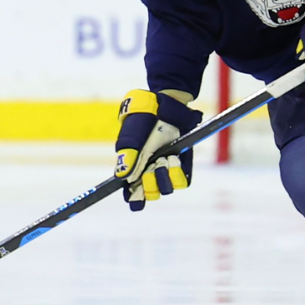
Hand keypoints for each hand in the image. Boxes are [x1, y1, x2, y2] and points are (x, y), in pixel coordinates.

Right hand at [114, 89, 202, 210]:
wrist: (167, 103)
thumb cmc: (145, 116)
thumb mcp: (132, 133)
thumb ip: (128, 153)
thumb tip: (122, 177)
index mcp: (133, 165)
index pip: (131, 191)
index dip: (133, 198)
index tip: (135, 201)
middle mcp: (149, 169)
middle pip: (150, 193)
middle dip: (150, 185)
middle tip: (151, 168)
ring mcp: (166, 167)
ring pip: (166, 189)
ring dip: (164, 178)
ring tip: (164, 160)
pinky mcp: (182, 163)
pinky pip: (182, 180)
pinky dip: (177, 173)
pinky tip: (173, 158)